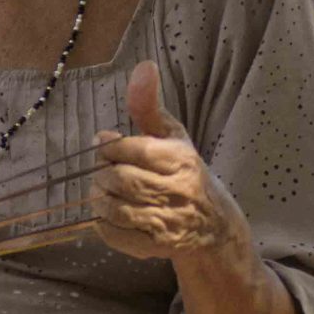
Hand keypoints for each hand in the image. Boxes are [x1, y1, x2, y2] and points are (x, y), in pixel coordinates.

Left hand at [92, 61, 245, 262]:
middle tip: (102, 173)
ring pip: (114, 208)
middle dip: (102, 175)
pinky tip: (109, 215)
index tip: (103, 146)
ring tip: (104, 192)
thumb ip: (149, 106)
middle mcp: (179, 190)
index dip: (107, 148)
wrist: (214, 225)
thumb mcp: (172, 137)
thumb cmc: (184, 173)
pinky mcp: (158, 247)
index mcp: (182, 159)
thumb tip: (142, 67)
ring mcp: (169, 221)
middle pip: (119, 180)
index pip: (132, 150)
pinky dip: (103, 225)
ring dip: (99, 199)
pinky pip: (116, 236)